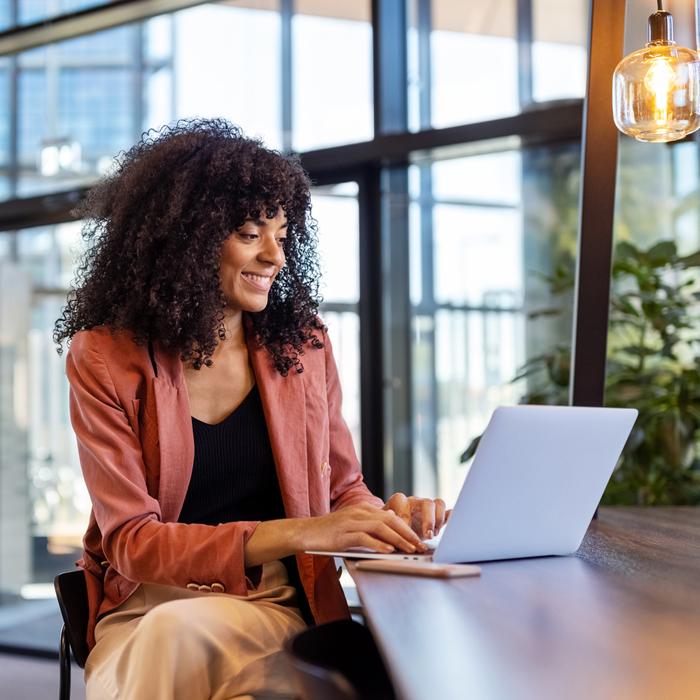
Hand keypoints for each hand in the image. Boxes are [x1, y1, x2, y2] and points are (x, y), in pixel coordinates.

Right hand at [296, 503, 426, 553]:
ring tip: (409, 550)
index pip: (391, 517)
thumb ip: (370, 524)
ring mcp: (351, 521)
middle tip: (420, 546)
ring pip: (380, 527)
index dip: (407, 528)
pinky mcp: (343, 533)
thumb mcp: (353, 524)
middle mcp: (359, 512)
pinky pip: (365, 537)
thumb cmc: (329, 532)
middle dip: (407, 534)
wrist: (305, 532)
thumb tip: (391, 523)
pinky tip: (388, 551)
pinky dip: (378, 544)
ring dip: (398, 539)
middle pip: (390, 520)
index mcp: (363, 509)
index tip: (419, 540)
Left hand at [383, 493, 449, 538]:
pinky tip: (452, 527)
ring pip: (438, 504)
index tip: (406, 533)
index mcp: (399, 501)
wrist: (393, 528)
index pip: (405, 504)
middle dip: (429, 520)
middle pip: (427, 503)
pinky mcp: (436, 516)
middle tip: (428, 535)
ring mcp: (426, 508)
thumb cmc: (387, 527)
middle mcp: (414, 501)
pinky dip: (450, 518)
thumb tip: (391, 519)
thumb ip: (388, 524)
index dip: (406, 519)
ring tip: (434, 534)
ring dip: (438, 520)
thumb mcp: (384, 526)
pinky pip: (447, 513)